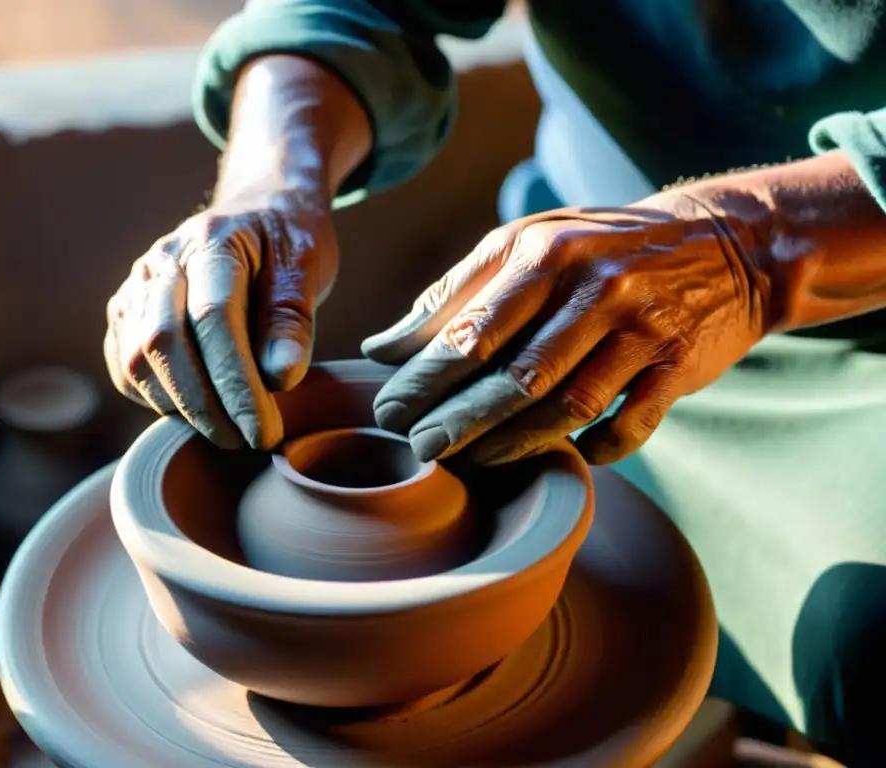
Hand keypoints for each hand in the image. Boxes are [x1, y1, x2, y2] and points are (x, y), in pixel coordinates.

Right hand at [104, 187, 337, 449]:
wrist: (256, 210)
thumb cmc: (286, 242)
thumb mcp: (307, 267)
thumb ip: (293, 321)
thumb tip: (279, 378)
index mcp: (211, 243)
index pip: (213, 320)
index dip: (236, 384)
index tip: (264, 430)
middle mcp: (160, 263)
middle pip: (163, 346)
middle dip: (206, 408)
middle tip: (250, 441)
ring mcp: (135, 288)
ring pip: (138, 364)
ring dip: (183, 410)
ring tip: (233, 428)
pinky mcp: (124, 315)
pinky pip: (127, 371)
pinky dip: (160, 401)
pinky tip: (201, 410)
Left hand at [361, 194, 771, 464]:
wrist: (727, 244)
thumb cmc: (601, 248)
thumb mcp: (532, 244)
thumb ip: (458, 292)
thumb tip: (383, 347)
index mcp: (546, 252)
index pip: (472, 326)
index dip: (425, 375)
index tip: (388, 409)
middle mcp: (595, 288)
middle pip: (515, 373)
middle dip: (459, 418)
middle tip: (420, 447)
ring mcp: (642, 329)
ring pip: (567, 404)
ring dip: (514, 441)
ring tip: (472, 459)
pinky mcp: (679, 366)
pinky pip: (629, 424)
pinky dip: (596, 448)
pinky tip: (568, 456)